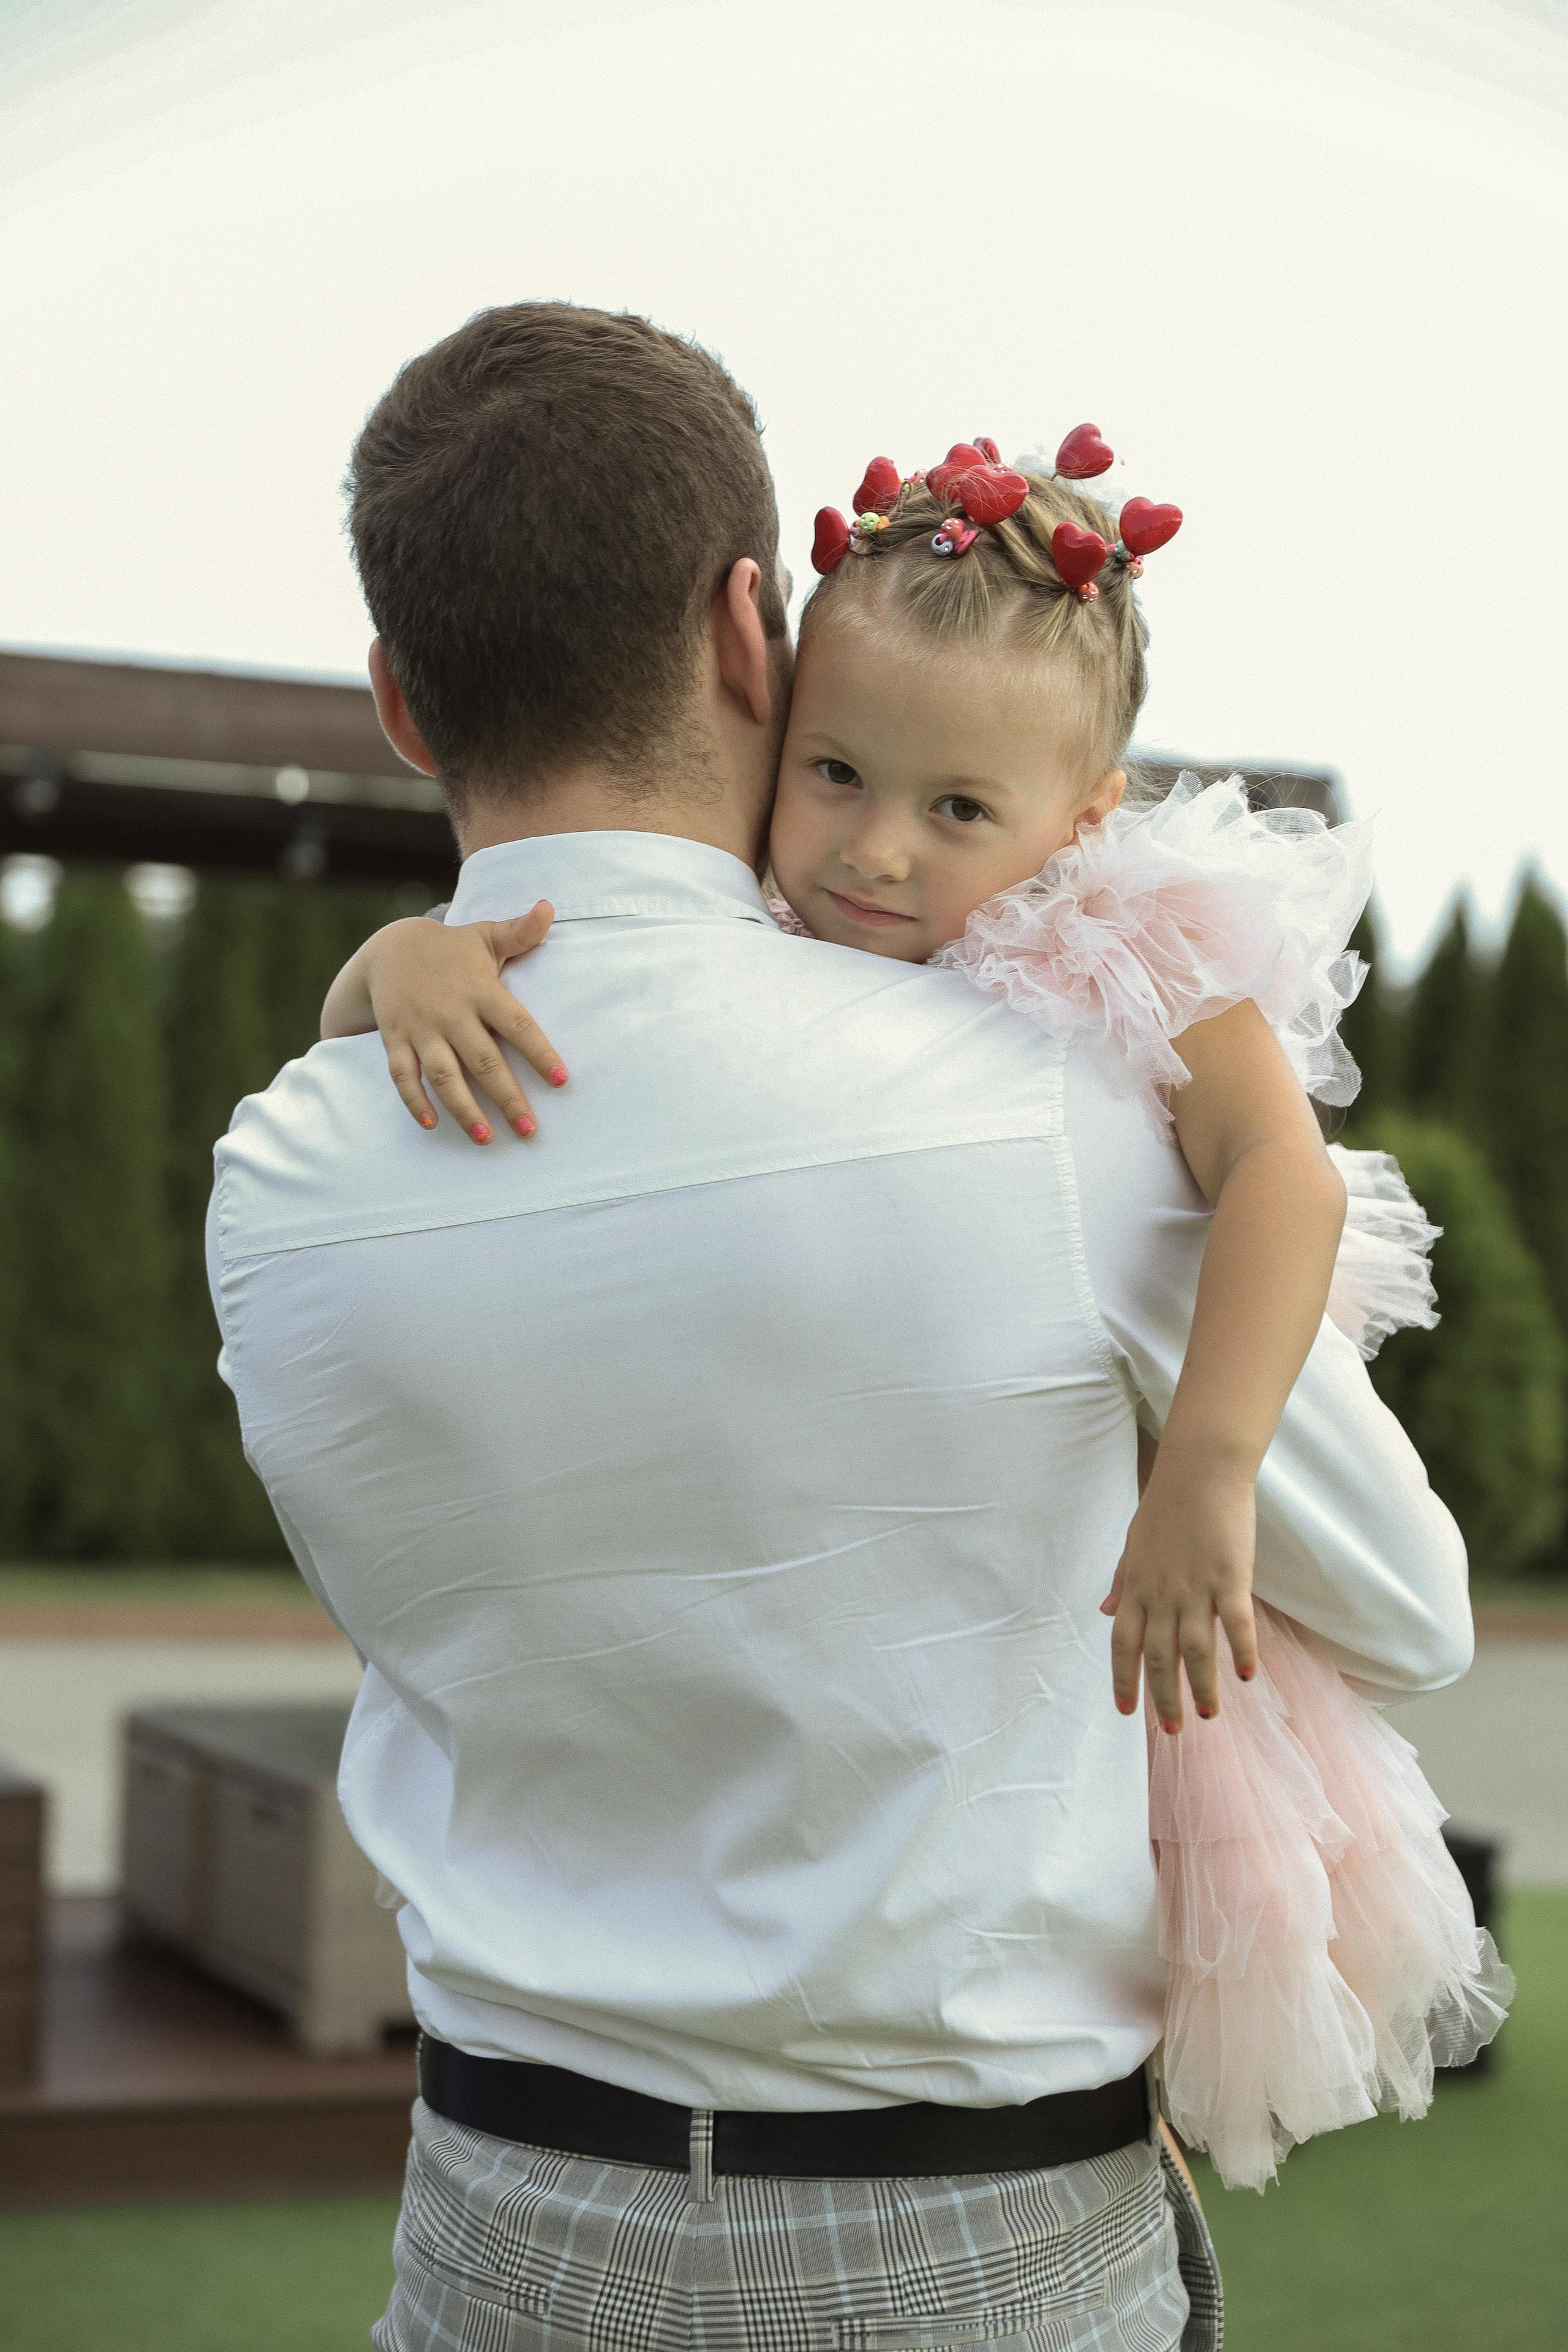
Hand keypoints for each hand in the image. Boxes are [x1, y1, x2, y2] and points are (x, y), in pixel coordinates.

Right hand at [370, 903, 566, 1142]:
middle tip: (530, 1130)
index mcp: (480, 989)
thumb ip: (520, 931)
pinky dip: (414, 1101)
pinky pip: (402, 1075)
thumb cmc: (451, 949)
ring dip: (464, 1108)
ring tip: (487, 1138)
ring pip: (444, 1074)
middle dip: (507, 1096)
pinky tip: (431, 1124)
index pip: (516, 1024)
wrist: (389, 948)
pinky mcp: (395, 1039)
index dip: (539, 1052)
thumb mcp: (485, 936)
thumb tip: (548, 907)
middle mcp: (451, 1011)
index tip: (562, 1080)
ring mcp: (421, 1028)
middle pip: (483, 1059)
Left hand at [1100, 1443, 1258, 1730]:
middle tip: (1173, 1730)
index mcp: (1137, 1587)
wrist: (1198, 1470)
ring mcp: (1196, 1586)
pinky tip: (1246, 1677)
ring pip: (1196, 1649)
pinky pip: (1236, 1622)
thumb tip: (1106, 1612)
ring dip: (1202, 1686)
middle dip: (1164, 1697)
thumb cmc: (1165, 1507)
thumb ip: (1122, 1582)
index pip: (1124, 1644)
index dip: (1124, 1679)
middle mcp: (1162, 1593)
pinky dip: (1241, 1651)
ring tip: (1208, 1715)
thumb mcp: (1132, 1546)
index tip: (1127, 1712)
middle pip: (1160, 1656)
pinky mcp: (1230, 1576)